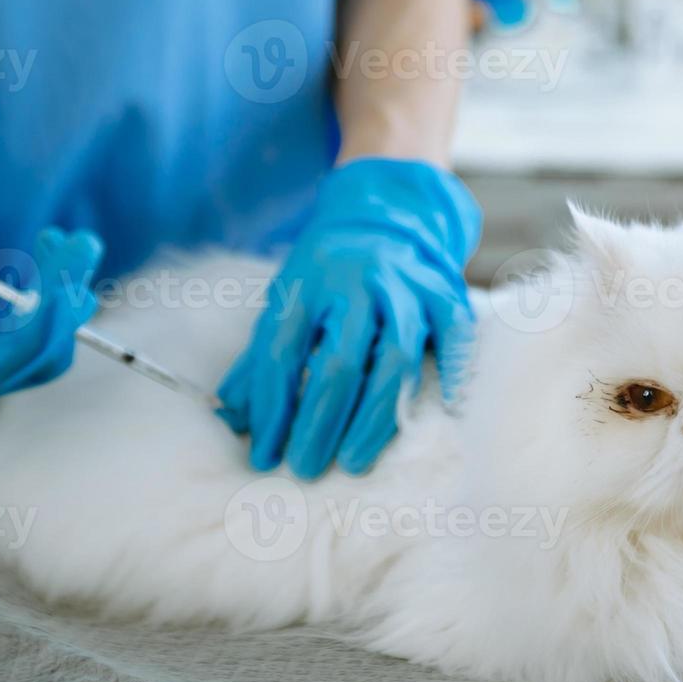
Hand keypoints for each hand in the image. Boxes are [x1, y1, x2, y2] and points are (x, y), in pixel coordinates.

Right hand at [0, 191, 102, 406]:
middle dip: (63, 302)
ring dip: (67, 295)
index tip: (64, 282)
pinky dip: (56, 292)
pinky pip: (41, 331)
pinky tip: (52, 245)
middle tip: (83, 242)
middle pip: (32, 358)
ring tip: (71, 240)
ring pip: (47, 347)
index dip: (35, 328)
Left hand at [217, 159, 480, 478]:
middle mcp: (355, 280)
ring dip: (374, 417)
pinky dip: (450, 372)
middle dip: (321, 423)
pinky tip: (442, 412)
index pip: (282, 353)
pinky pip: (453, 335)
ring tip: (354, 460)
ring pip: (394, 358)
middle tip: (307, 468)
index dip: (272, 410)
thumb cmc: (326, 275)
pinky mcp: (444, 290)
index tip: (264, 456)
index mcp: (306, 282)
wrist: (385, 214)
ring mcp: (404, 285)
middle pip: (339, 362)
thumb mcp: (284, 302)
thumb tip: (230, 420)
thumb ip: (259, 361)